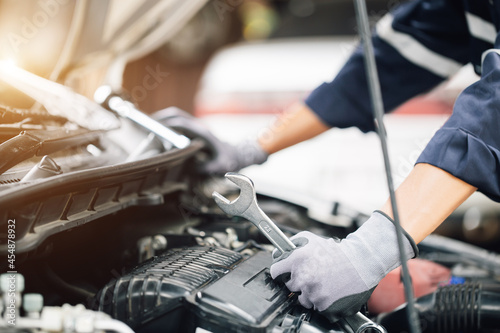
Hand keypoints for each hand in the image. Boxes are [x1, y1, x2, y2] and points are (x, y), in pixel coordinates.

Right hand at [152, 107, 267, 174]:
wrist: (236, 154)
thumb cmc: (228, 159)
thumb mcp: (220, 165)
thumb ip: (207, 167)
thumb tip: (192, 166)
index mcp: (202, 133)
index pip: (182, 123)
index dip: (167, 123)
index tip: (154, 126)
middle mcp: (198, 127)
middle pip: (176, 115)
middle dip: (160, 117)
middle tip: (145, 124)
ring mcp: (196, 127)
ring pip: (176, 117)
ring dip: (163, 119)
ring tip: (149, 127)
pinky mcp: (194, 131)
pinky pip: (179, 124)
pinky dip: (167, 125)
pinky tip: (159, 135)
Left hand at [270, 211, 417, 321]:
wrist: (361, 263)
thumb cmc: (336, 252)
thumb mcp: (311, 239)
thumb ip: (292, 244)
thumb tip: (279, 253)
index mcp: (297, 261)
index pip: (275, 272)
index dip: (280, 271)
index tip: (284, 272)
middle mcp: (303, 278)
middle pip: (288, 287)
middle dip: (297, 281)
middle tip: (311, 274)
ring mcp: (313, 294)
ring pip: (302, 300)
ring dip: (309, 293)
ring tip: (322, 282)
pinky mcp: (324, 307)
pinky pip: (316, 308)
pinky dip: (321, 302)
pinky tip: (329, 291)